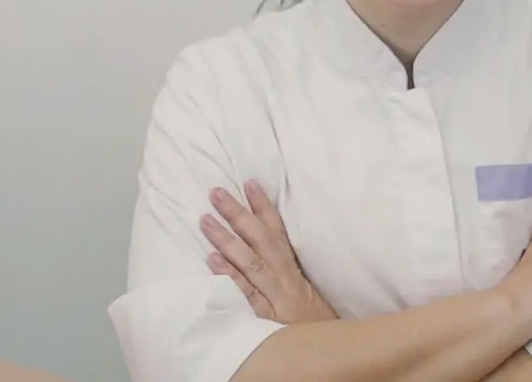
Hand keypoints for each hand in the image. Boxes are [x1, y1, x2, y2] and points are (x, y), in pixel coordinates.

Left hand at [200, 180, 338, 323]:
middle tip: (216, 192)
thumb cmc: (311, 322)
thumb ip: (284, 269)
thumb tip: (262, 244)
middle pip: (261, 240)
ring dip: (227, 239)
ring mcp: (275, 296)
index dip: (263, 207)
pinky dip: (230, 276)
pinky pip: (246, 293)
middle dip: (238, 214)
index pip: (277, 231)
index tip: (249, 183)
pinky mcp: (267, 317)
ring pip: (250, 262)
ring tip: (206, 220)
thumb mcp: (303, 290)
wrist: (325, 349)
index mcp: (293, 269)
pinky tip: (212, 261)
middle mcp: (284, 278)